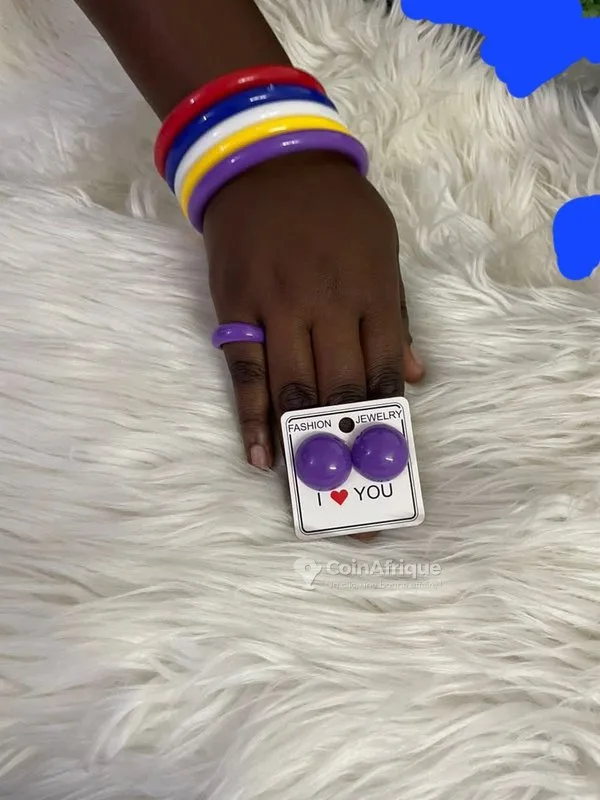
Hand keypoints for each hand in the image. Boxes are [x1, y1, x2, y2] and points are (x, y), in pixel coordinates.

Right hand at [204, 150, 424, 469]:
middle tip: (352, 485)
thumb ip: (397, 314)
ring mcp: (277, 307)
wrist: (268, 161)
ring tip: (308, 480)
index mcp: (370, 291)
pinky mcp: (236, 308)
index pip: (383, 369)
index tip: (386, 456)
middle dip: (348, 440)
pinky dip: (252, 417)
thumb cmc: (336, 208)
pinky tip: (259, 454)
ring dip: (301, 438)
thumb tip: (416, 376)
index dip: (386, 417)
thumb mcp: (383, 249)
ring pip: (293, 386)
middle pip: (340, 386)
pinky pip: (245, 372)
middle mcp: (327, 304)